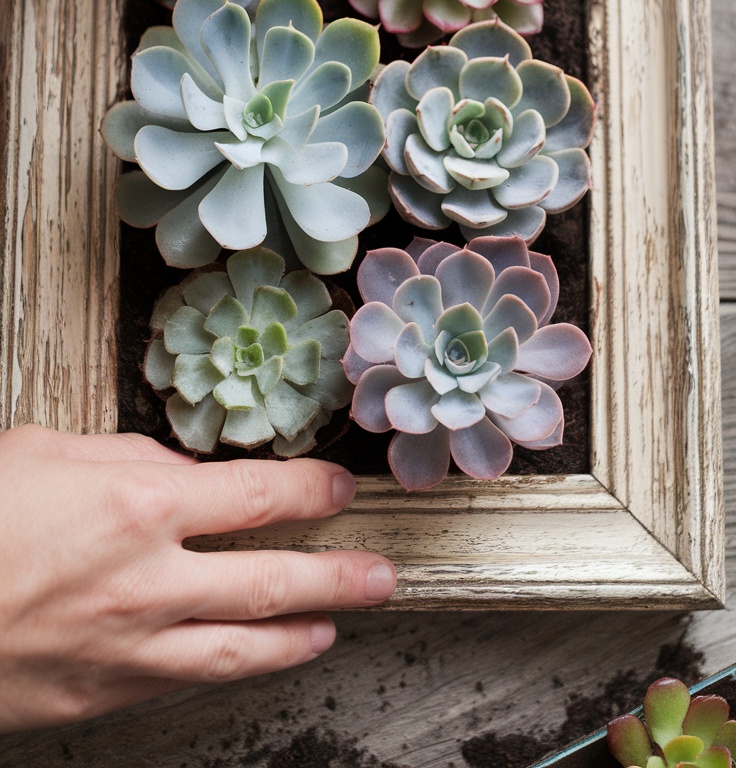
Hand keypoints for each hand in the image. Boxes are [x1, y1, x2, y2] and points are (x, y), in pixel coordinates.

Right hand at [0, 425, 395, 730]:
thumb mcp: (45, 450)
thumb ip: (125, 456)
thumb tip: (181, 470)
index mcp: (138, 504)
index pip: (257, 496)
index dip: (311, 493)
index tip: (339, 489)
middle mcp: (148, 580)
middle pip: (271, 581)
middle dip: (338, 575)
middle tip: (382, 573)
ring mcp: (128, 646)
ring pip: (241, 649)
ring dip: (301, 635)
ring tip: (339, 624)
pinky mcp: (100, 694)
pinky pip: (184, 681)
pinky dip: (233, 669)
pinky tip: (253, 660)